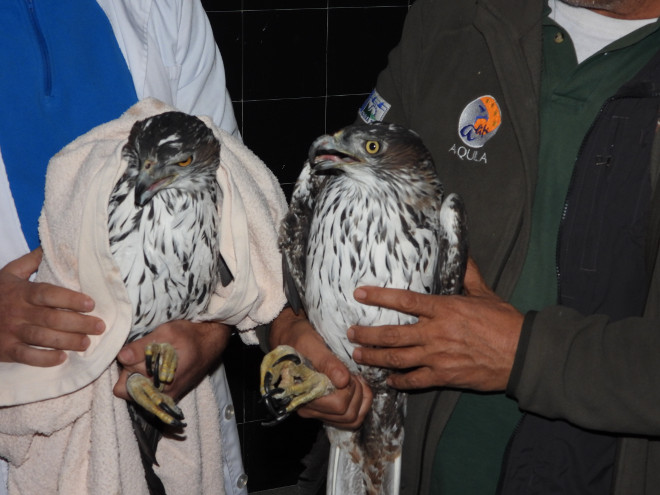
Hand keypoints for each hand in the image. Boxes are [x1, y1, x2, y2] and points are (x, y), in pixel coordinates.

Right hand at [0, 248, 105, 365]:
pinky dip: (44, 359)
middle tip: (99, 326)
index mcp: (21, 291)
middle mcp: (17, 311)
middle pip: (51, 317)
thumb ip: (30, 261)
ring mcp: (11, 331)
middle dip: (79, 323)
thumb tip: (48, 247)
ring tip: (87, 343)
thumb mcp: (8, 274)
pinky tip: (61, 358)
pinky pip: (26, 356)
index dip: (70, 298)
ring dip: (67, 341)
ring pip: (42, 337)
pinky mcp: (6, 350)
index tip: (91, 304)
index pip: (48, 293)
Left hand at [113, 320, 230, 401]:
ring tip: (151, 359)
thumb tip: (122, 357)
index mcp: (161, 383)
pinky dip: (147, 380)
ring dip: (138, 376)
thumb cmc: (191, 335)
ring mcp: (167, 398)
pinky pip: (148, 394)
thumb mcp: (167, 333)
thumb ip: (143, 346)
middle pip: (129, 390)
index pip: (125, 387)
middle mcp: (163, 395)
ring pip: (137, 393)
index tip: (135, 354)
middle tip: (145, 353)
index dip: (126, 369)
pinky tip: (156, 366)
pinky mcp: (170, 396)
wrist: (212, 341)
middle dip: (131, 371)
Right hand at [270, 307, 371, 428]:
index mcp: (303, 394)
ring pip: (351, 420)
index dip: (350, 388)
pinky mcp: (325, 409)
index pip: (338, 405)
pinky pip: (349, 419)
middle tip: (352, 374)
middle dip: (357, 393)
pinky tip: (355, 387)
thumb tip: (343, 381)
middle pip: (347, 415)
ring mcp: (317, 410)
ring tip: (354, 380)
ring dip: (360, 400)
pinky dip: (359, 404)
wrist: (289, 338)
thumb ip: (327, 363)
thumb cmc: (298, 339)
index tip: (347, 371)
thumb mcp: (311, 344)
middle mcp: (309, 408)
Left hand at [349, 258, 522, 391]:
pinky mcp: (445, 376)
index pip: (404, 300)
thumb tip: (461, 250)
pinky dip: (399, 382)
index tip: (359, 294)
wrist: (522, 353)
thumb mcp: (485, 293)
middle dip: (367, 335)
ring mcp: (438, 357)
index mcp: (444, 309)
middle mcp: (436, 333)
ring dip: (374, 358)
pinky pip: (415, 381)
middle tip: (350, 333)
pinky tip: (389, 380)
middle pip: (392, 335)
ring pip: (397, 359)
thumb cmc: (504, 322)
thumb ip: (468, 273)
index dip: (379, 296)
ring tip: (359, 355)